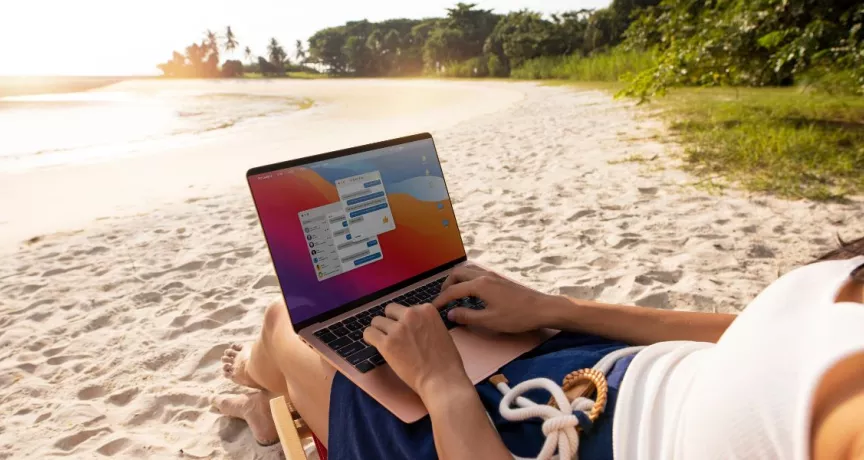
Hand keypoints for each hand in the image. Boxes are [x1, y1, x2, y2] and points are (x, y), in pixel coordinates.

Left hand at [363, 303, 471, 401]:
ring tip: (386, 342)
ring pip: (376, 321)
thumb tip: (414, 325)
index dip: (404, 321)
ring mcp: (397, 329)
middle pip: (389, 311)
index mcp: (426, 309)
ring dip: (380, 331)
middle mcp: (411, 314)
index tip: (407, 332)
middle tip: (396, 337)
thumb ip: (426, 323)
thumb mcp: (441, 330)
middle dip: (391, 322)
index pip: (405, 308)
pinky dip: (370, 338)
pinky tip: (376, 345)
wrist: (441, 379)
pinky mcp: (386, 343)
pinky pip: (369, 333)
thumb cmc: (446, 361)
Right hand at [432, 265, 555, 332]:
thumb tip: (451, 313)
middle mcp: (484, 276)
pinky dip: (468, 281)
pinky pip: (477, 274)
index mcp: (479, 285)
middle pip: (457, 274)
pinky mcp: (500, 279)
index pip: (453, 290)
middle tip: (442, 299)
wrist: (542, 309)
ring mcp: (493, 276)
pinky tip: (472, 296)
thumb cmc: (516, 316)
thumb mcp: (489, 321)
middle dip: (446, 285)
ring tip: (455, 297)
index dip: (440, 300)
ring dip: (457, 281)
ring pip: (467, 272)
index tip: (432, 308)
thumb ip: (467, 317)